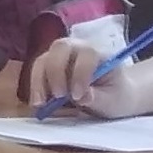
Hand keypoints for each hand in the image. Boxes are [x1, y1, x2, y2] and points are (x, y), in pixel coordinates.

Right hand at [20, 35, 152, 117]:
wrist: (114, 93)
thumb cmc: (117, 95)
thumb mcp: (114, 101)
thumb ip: (98, 98)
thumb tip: (82, 97)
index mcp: (99, 53)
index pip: (87, 54)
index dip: (80, 73)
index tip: (78, 96)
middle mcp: (77, 48)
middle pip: (59, 49)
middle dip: (55, 72)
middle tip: (57, 96)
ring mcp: (60, 56)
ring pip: (43, 60)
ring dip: (39, 81)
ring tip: (40, 104)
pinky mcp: (49, 66)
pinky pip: (37, 72)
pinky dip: (35, 87)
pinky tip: (38, 104)